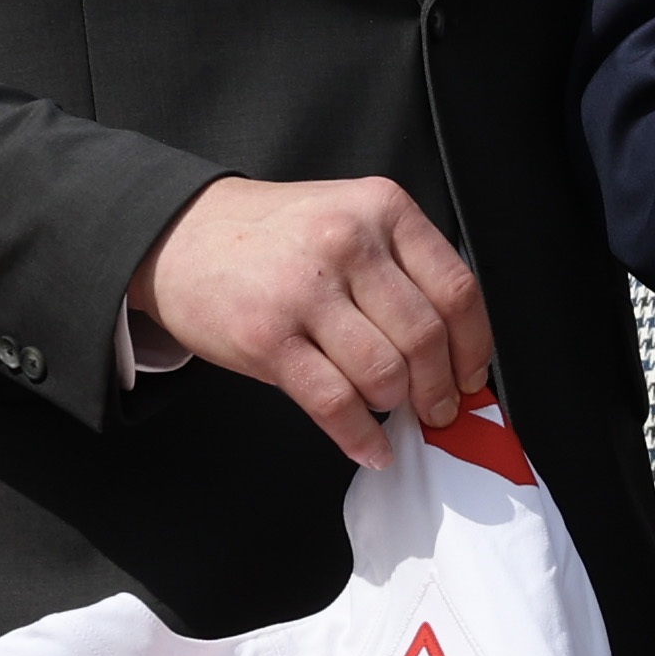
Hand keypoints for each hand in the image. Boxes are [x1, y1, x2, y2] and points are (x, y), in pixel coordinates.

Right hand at [134, 177, 496, 463]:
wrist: (180, 236)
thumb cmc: (274, 237)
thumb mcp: (348, 219)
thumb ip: (401, 269)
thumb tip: (456, 351)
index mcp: (382, 208)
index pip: (456, 290)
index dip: (474, 346)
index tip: (471, 376)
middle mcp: (347, 241)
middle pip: (425, 338)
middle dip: (439, 389)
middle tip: (438, 409)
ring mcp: (304, 289)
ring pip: (384, 374)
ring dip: (395, 407)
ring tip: (389, 411)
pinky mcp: (267, 337)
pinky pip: (334, 402)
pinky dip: (360, 437)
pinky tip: (370, 447)